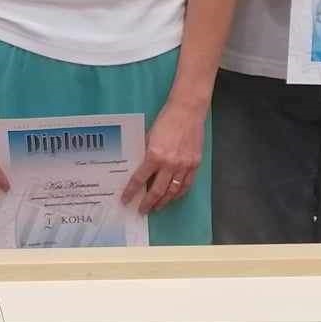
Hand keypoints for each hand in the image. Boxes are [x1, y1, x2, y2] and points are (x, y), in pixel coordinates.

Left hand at [123, 98, 202, 213]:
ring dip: (163, 202)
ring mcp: (184, 166)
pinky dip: (179, 194)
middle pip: (157, 191)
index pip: (139, 180)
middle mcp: (169, 164)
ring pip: (173, 192)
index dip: (131, 192)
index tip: (125, 200)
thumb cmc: (165, 121)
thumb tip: (139, 170)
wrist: (187, 111)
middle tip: (142, 210)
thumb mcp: (149, 137)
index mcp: (154, 156)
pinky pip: (186, 185)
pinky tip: (173, 197)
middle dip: (148, 203)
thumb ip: (145, 154)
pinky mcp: (195, 164)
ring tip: (157, 207)